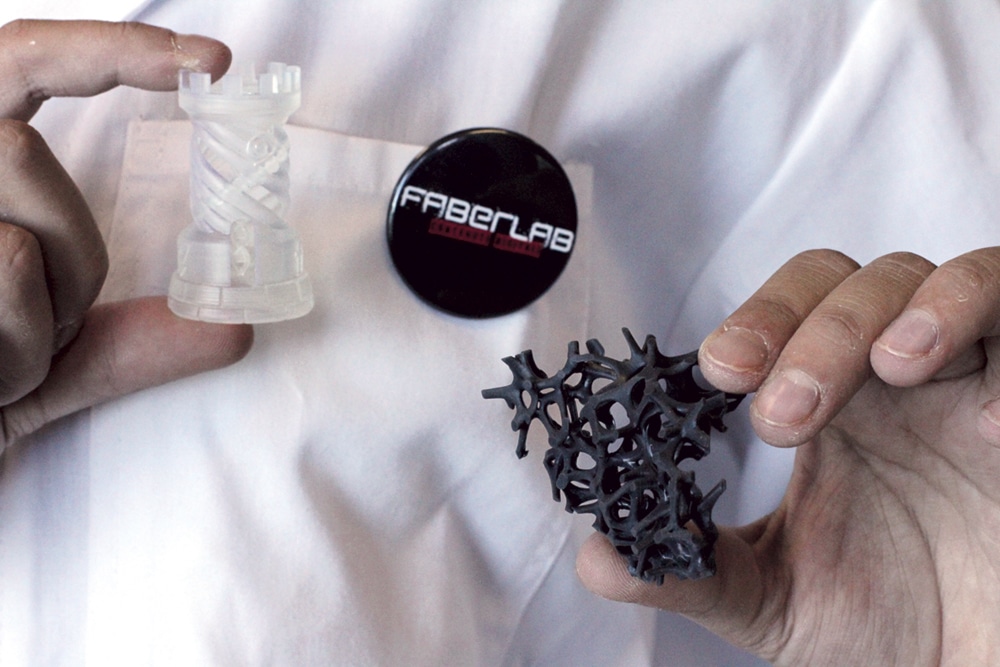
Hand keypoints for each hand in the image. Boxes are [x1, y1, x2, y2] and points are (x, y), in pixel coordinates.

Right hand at [0, 20, 249, 449]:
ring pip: (16, 244)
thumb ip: (127, 347)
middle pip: (30, 162)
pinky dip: (9, 363)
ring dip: (36, 327)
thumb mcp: (44, 371)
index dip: (117, 51)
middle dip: (74, 261)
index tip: (212, 62)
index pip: (23, 62)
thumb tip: (233, 333)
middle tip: (46, 330)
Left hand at [577, 248, 999, 664]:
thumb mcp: (773, 602)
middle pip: (855, 282)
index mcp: (831, 405)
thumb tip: (596, 556)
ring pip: (947, 279)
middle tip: (779, 404)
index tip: (716, 373)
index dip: (753, 323)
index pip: (786, 317)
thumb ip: (691, 570)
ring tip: (886, 368)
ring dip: (903, 311)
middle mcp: (901, 380)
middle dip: (809, 323)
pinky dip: (991, 329)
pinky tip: (957, 390)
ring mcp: (977, 385)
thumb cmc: (886, 629)